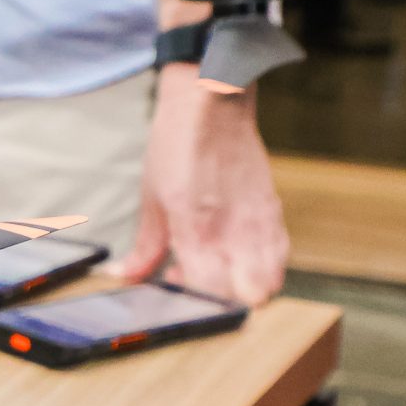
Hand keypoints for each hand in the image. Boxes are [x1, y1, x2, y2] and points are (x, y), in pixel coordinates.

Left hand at [120, 64, 288, 306]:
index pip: (213, 292)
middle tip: (199, 281)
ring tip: (220, 268)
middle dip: (227, 303)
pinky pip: (279, 256)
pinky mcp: (274, 211)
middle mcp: (236, 231)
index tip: (178, 287)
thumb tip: (127, 276)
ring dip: (247, 287)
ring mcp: (261, 222)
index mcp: (199, 229)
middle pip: (252, 297)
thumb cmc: (178, 146)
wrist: (212, 102)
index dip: (197, 303)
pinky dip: (263, 266)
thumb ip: (146, 247)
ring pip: (272, 282)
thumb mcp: (151, 199)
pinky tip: (236, 251)